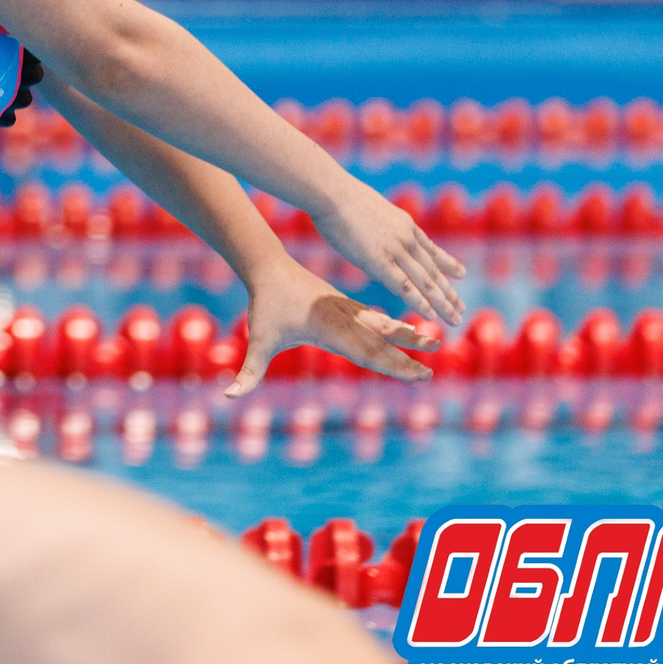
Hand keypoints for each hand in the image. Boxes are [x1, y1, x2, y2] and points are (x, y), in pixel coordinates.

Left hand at [226, 258, 439, 395]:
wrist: (268, 267)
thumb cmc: (264, 306)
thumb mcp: (257, 341)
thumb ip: (248, 373)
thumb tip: (228, 396)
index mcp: (329, 329)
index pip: (366, 353)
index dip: (392, 365)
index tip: (416, 375)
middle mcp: (344, 318)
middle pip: (380, 342)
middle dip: (406, 358)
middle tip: (431, 372)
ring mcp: (347, 309)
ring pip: (382, 325)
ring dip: (407, 335)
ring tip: (434, 342)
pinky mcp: (344, 304)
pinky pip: (373, 316)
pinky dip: (392, 325)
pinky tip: (405, 331)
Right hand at [309, 180, 466, 326]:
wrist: (332, 192)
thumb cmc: (340, 197)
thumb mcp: (372, 209)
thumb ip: (382, 225)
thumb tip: (379, 232)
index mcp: (405, 224)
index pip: (431, 249)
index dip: (447, 263)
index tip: (461, 274)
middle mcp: (407, 238)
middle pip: (433, 270)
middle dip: (448, 291)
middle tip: (462, 308)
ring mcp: (396, 250)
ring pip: (425, 282)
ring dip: (442, 302)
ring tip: (456, 318)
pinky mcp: (380, 262)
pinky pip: (405, 286)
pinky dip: (420, 302)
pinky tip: (431, 316)